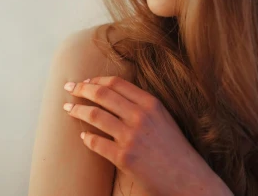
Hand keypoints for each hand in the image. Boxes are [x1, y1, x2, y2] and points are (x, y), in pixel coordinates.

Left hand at [62, 76, 230, 195]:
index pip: (116, 83)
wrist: (188, 178)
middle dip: (81, 89)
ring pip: (95, 115)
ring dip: (77, 110)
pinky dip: (86, 138)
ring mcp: (131, 137)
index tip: (85, 81)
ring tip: (69, 109)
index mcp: (151, 103)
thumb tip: (114, 96)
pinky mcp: (124, 158)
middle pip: (102, 94)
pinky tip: (83, 136)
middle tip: (68, 88)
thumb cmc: (175, 149)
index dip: (96, 80)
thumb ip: (142, 106)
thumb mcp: (163, 118)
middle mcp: (140, 116)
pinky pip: (96, 143)